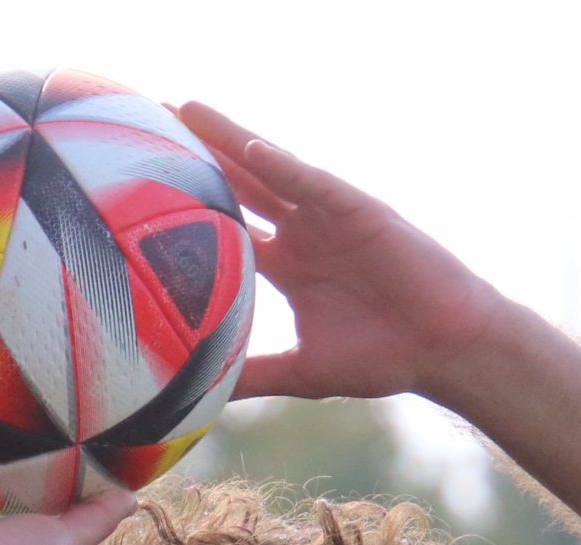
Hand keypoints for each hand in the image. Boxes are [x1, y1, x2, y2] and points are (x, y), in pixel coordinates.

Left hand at [177, 102, 508, 402]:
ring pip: (268, 168)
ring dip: (228, 138)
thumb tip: (194, 398)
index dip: (187, 209)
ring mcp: (329, 217)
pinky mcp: (361, 211)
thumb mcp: (299, 371)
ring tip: (184, 109)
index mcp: (288, 266)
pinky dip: (284, 166)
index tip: (138, 192)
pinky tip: (247, 146)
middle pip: (238, 185)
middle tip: (145, 125)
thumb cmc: (380, 358)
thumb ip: (251, 374)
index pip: (227, 228)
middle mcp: (303, 233)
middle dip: (197, 156)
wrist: (442, 351)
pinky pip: (315, 184)